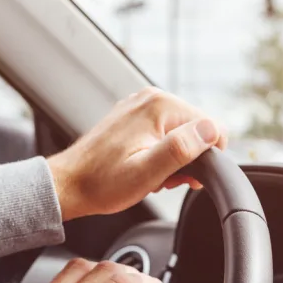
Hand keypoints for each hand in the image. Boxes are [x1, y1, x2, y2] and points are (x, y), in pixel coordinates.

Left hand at [48, 87, 227, 220]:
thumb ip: (181, 149)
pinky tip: (141, 166)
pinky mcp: (133, 117)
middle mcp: (151, 98)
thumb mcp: (147, 172)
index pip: (213, 127)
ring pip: (180, 134)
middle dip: (187, 159)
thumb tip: (211, 130)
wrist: (69, 185)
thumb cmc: (102, 183)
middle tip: (161, 179)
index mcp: (160, 106)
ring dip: (172, 159)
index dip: (206, 158)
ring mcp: (140, 106)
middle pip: (196, 130)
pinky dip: (159, 153)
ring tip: (149, 175)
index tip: (183, 177)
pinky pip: (163, 134)